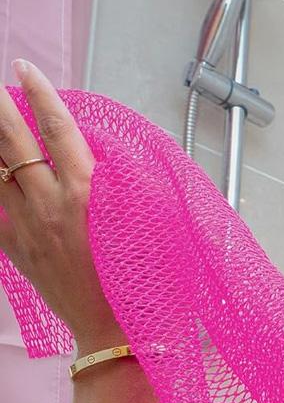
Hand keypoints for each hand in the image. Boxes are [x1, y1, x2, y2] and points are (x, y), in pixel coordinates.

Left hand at [0, 59, 125, 352]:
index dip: (41, 95)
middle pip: (13, 143)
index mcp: (87, 193)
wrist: (117, 331)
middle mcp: (50, 205)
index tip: (26, 70)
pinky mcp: (16, 250)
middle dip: (0, 108)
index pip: (58, 129)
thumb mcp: (150, 223)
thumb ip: (129, 185)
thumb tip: (109, 156)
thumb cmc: (146, 281)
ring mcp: (27, 227)